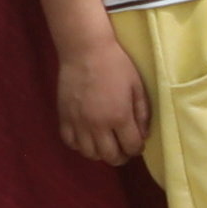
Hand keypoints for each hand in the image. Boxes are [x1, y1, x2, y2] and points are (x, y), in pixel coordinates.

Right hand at [51, 21, 151, 168]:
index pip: (131, 147)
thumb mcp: (137, 87)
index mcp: (119, 117)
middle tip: (123, 149)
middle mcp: (98, 125)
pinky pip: (70, 142)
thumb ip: (142, 114)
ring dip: (100, 153)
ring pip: (89, 154)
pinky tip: (87, 137)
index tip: (137, 144)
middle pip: (110, 157)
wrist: (85, 50)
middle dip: (120, 157)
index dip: (137, 149)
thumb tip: (142, 135)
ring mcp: (79, 123)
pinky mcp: (64, 117)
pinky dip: (80, 145)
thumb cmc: (116, 65)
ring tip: (105, 144)